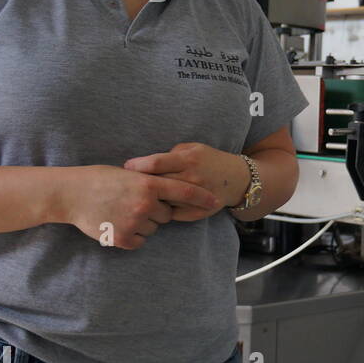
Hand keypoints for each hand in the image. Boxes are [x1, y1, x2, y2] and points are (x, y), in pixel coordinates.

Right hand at [61, 164, 220, 249]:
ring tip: (121, 211)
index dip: (202, 197)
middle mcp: (145, 204)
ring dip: (143, 223)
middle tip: (134, 203)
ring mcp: (134, 222)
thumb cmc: (98, 179)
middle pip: (167, 214)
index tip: (216, 202)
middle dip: (156, 211)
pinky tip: (117, 224)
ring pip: (153, 228)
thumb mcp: (128, 174)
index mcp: (148, 184)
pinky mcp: (122, 238)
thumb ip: (150, 182)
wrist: (70, 194)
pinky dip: (131, 236)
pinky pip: (139, 241)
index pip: (185, 191)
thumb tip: (169, 190)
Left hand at [122, 142, 248, 219]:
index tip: (126, 168)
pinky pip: (171, 214)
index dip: (136, 166)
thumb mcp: (193, 148)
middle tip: (127, 184)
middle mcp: (192, 178)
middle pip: (155, 185)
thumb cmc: (210, 160)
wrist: (237, 180)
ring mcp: (195, 198)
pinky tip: (156, 206)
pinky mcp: (197, 212)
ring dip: (149, 200)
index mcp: (188, 160)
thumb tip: (144, 163)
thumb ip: (170, 155)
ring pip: (162, 202)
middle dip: (139, 185)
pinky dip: (162, 210)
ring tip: (138, 197)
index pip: (155, 163)